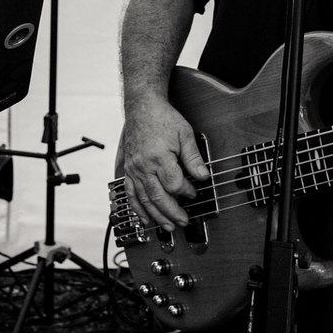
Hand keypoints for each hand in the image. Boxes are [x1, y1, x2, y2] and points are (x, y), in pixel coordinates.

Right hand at [116, 97, 209, 228]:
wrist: (142, 106)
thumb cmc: (163, 118)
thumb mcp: (185, 134)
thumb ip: (193, 158)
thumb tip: (203, 177)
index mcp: (159, 157)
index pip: (174, 184)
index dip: (186, 191)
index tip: (194, 192)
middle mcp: (143, 165)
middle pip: (158, 197)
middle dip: (172, 212)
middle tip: (183, 221)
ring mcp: (133, 169)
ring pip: (143, 199)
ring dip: (156, 216)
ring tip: (168, 227)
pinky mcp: (128, 169)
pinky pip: (130, 193)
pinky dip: (137, 208)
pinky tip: (145, 218)